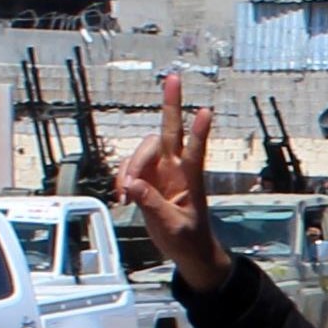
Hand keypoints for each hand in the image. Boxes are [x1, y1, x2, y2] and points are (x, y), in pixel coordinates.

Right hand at [115, 73, 230, 291]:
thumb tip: (133, 185)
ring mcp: (161, 172)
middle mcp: (176, 169)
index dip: (199, 131)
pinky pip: (129, 168)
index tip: (205, 111)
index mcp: (191, 179)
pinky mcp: (146, 180)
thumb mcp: (171, 226)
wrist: (187, 251)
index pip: (196, 150)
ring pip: (142, 151)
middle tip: (173, 77)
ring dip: (130, 166)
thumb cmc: (187, 238)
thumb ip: (152, 205)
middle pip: (169, 131)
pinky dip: (122, 177)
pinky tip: (123, 195)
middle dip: (170, 104)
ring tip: (125, 193)